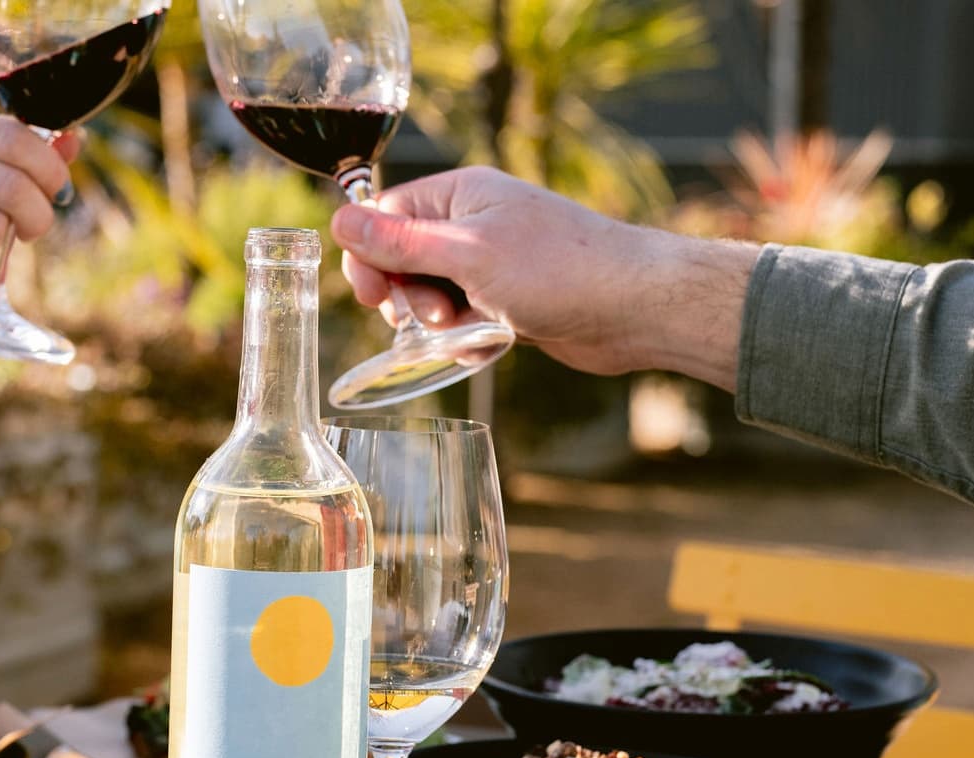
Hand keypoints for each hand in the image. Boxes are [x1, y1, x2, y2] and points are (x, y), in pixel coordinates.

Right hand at [329, 167, 757, 387]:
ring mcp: (490, 265)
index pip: (385, 216)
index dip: (370, 257)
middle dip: (408, 297)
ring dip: (439, 325)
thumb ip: (400, 242)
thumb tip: (339, 221)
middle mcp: (472, 223)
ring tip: (470, 332)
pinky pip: (461, 324)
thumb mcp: (467, 255)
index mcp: (460, 194)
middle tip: (432, 316)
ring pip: (430, 298)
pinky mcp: (506, 302)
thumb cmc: (559, 270)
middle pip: (401, 261)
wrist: (635, 309)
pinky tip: (492, 347)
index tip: (374, 296)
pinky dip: (467, 341)